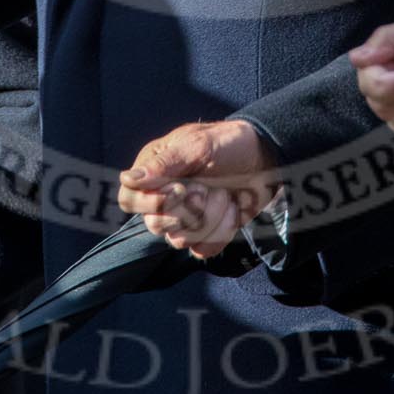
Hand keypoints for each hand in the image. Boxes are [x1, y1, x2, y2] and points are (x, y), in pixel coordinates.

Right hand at [118, 120, 278, 259]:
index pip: (129, 199)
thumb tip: (129, 179)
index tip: (179, 191)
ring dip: (208, 219)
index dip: (149, 203)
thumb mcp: (198, 144)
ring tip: (224, 196)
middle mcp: (164, 198)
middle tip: (206, 190)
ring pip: (178, 240)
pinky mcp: (205, 234)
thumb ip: (165, 163)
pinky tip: (232, 212)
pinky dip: (220, 233)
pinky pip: (202, 250)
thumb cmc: (228, 143)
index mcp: (154, 172)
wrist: (264, 158)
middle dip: (186, 210)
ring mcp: (184, 218)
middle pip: (153, 224)